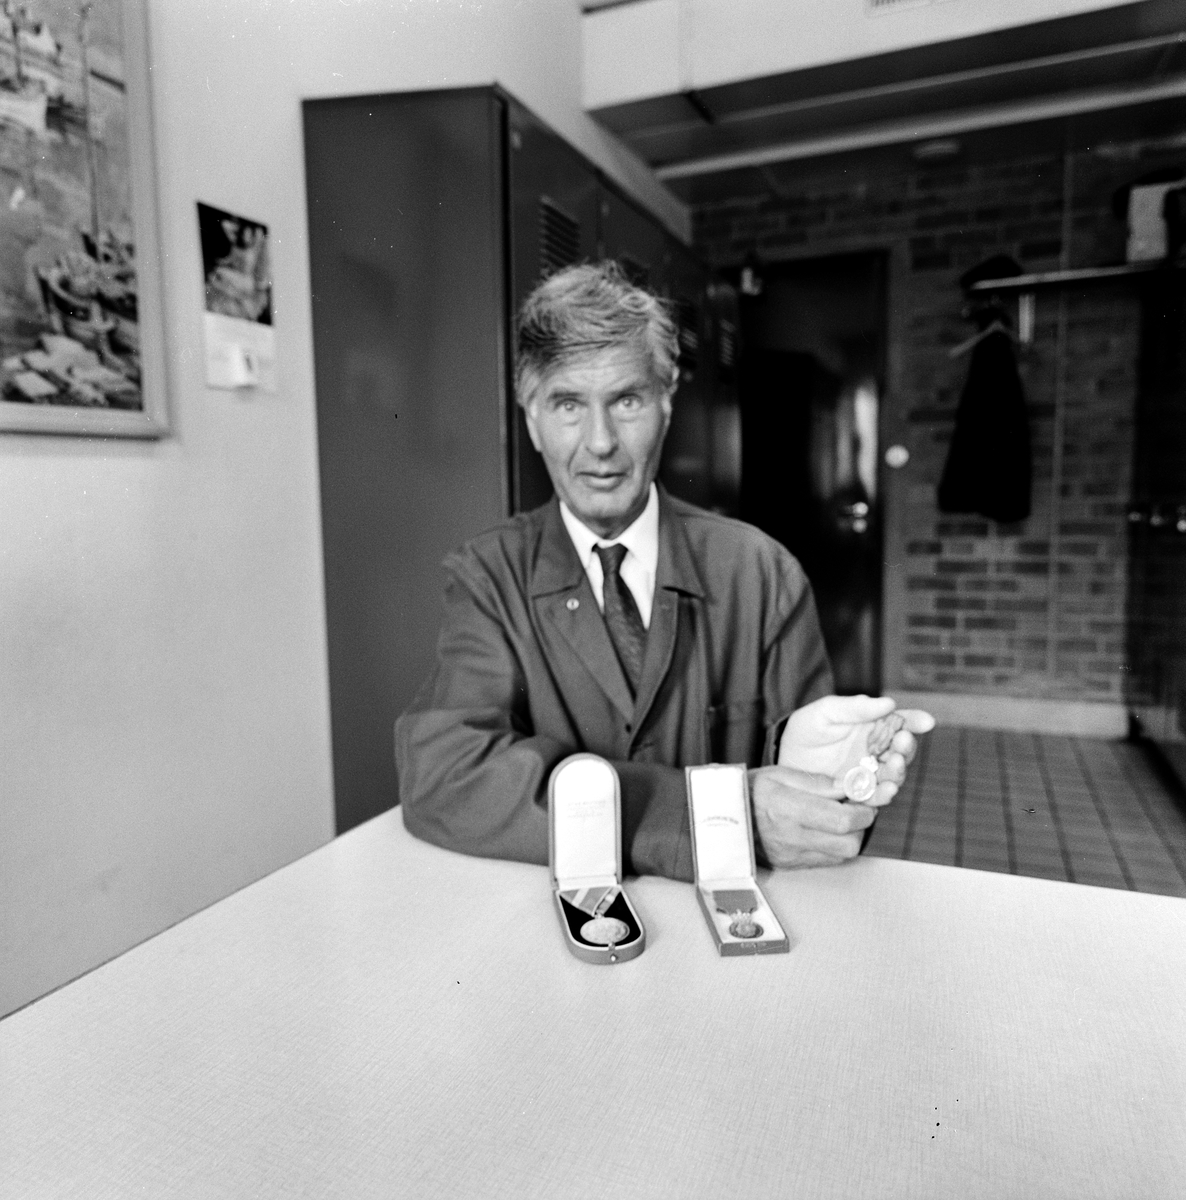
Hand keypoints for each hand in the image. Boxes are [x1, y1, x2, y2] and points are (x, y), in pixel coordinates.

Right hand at [748, 765, 875, 867]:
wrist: (721, 816)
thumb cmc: (749, 790)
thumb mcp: (781, 774)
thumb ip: (819, 782)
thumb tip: (852, 786)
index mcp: (788, 809)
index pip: (843, 820)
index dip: (864, 810)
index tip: (867, 799)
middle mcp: (791, 838)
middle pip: (849, 844)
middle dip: (861, 827)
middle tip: (856, 810)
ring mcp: (791, 856)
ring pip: (841, 856)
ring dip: (849, 837)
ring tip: (839, 819)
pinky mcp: (790, 865)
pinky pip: (826, 861)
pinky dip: (834, 846)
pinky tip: (824, 831)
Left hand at [778, 694, 934, 805]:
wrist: (784, 761)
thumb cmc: (807, 730)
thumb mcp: (826, 712)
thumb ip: (855, 707)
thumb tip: (888, 702)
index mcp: (874, 727)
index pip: (901, 722)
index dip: (915, 721)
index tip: (926, 721)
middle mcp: (877, 751)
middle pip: (902, 751)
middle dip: (907, 747)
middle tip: (902, 742)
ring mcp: (870, 774)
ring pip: (893, 775)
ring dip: (898, 771)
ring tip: (896, 764)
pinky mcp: (859, 794)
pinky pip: (876, 797)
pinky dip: (883, 794)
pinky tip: (887, 790)